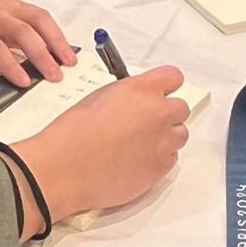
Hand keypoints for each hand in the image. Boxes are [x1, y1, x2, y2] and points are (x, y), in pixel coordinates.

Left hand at [0, 0, 75, 86]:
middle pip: (24, 35)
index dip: (9, 64)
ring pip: (39, 21)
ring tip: (70, 61)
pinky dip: (54, 30)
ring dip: (56, 41)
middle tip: (55, 75)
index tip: (23, 80)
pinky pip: (40, 15)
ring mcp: (9, 6)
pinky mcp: (17, 1)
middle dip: (42, 55)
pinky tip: (64, 44)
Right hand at [6, 65, 189, 235]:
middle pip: (181, 108)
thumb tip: (138, 101)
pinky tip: (134, 162)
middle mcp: (158, 112)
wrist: (64, 169)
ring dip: (164, 137)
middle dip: (165, 114)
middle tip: (145, 124)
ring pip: (179, 135)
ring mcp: (163, 141)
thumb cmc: (72, 134)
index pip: (173, 77)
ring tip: (138, 146)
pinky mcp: (161, 167)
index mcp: (140, 90)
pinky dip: (157, 159)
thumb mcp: (98, 98)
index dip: (166, 86)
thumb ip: (127, 96)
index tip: (161, 93)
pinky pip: (170, 159)